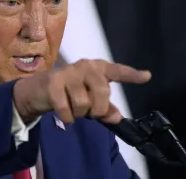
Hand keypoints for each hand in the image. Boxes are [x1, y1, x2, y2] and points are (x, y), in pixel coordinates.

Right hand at [13, 59, 150, 123]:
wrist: (38, 90)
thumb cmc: (68, 93)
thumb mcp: (89, 100)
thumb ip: (105, 109)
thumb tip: (116, 118)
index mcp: (97, 68)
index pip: (117, 71)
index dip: (132, 75)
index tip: (147, 76)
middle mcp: (85, 66)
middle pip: (102, 92)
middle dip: (97, 109)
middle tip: (90, 112)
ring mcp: (68, 72)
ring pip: (83, 103)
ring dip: (79, 114)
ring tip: (73, 108)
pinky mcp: (53, 83)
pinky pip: (67, 110)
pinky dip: (67, 118)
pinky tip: (63, 113)